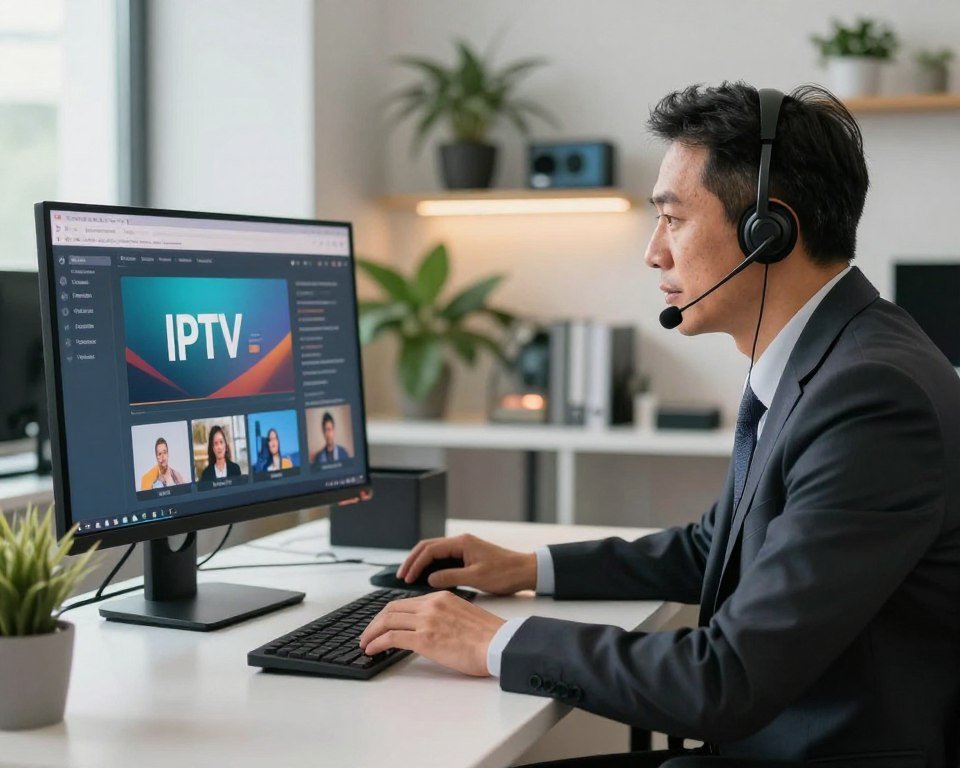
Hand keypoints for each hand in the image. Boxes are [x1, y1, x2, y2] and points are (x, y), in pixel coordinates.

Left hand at [358, 591, 504, 676]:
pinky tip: (371, 650)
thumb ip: (445, 616)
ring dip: (371, 633)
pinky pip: (391, 638)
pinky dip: (377, 643)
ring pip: (387, 621)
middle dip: (375, 622)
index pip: (405, 602)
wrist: (500, 644)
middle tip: (368, 634)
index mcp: (441, 597)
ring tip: (365, 643)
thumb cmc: (489, 636)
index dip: (389, 613)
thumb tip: (433, 629)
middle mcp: (431, 605)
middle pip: (391, 609)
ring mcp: (427, 621)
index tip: (382, 623)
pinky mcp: (425, 639)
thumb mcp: (464, 615)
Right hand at [398, 533, 536, 594]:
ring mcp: (463, 548)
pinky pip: (443, 559)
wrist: (525, 571)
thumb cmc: (505, 573)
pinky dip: (431, 566)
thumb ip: (451, 577)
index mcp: (462, 543)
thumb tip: (430, 579)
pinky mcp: (467, 556)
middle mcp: (460, 542)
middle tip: (401, 576)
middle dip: (413, 560)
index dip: (416, 564)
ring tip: (409, 576)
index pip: (430, 550)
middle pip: (428, 547)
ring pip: (434, 552)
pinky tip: (426, 578)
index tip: (406, 578)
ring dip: (420, 563)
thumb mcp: (476, 577)